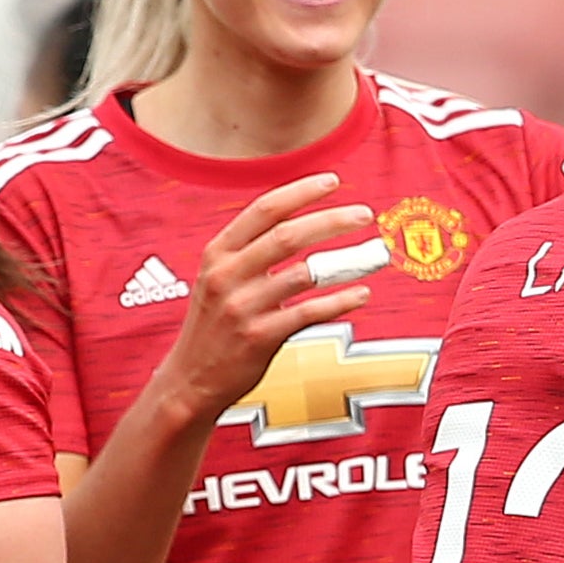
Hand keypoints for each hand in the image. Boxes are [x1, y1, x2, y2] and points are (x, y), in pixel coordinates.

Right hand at [148, 173, 384, 422]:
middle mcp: (227, 276)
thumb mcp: (217, 278)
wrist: (190, 381)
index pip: (264, 210)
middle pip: (288, 235)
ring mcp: (243, 308)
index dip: (301, 192)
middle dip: (332, 220)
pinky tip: (360, 294)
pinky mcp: (259, 338)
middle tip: (364, 214)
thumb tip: (300, 221)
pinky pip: (309, 313)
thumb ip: (250, 251)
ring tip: (373, 256)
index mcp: (217, 253)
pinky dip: (339, 301)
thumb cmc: (214, 326)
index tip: (333, 180)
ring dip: (346, 261)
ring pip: (304, 273)